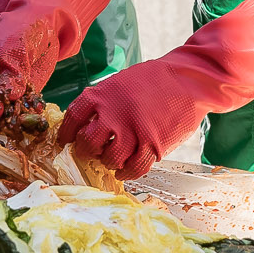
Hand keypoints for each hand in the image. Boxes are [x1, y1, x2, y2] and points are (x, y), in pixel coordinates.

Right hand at [0, 0, 128, 123]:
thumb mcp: (17, 44)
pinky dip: (25, 119)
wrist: (48, 24)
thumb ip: (12, 70)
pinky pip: (18, 113)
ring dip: (9, 121)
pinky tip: (36, 119)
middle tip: (8, 119)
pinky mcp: (20, 96)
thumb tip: (9, 96)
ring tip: (25, 123)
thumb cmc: (25, 27)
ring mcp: (3, 89)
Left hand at [60, 58, 216, 178]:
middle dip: (86, 151)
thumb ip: (103, 101)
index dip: (66, 133)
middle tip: (92, 152)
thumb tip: (86, 123)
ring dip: (108, 162)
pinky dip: (126, 173)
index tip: (65, 141)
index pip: (73, 117)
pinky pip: (133, 168)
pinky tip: (123, 171)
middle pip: (88, 143)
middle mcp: (113, 113)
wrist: (188, 80)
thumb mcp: (120, 82)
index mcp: (102, 94)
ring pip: (109, 159)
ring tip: (112, 159)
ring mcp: (133, 130)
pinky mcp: (152, 144)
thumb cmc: (154, 79)